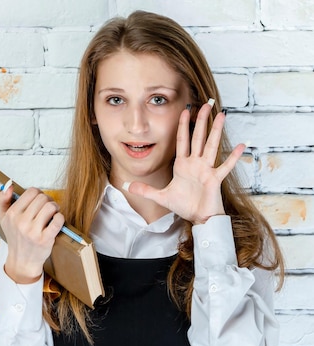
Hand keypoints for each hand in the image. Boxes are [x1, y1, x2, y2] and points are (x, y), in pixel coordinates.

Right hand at [0, 185, 64, 283]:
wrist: (22, 260)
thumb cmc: (15, 237)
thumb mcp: (3, 218)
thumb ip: (2, 199)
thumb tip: (9, 185)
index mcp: (12, 214)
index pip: (31, 191)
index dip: (38, 193)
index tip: (39, 201)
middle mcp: (21, 222)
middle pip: (42, 198)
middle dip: (48, 200)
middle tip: (47, 208)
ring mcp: (33, 231)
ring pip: (51, 206)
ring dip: (55, 208)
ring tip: (52, 213)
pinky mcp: (45, 239)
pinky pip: (58, 220)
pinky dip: (60, 217)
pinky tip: (57, 220)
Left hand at [127, 102, 245, 224]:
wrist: (198, 217)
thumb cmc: (184, 205)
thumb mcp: (161, 196)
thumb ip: (146, 190)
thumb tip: (127, 186)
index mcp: (183, 165)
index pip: (182, 140)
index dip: (183, 125)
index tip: (185, 110)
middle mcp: (196, 163)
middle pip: (198, 138)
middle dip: (201, 121)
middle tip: (206, 104)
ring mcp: (206, 170)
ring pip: (211, 146)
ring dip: (216, 131)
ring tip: (221, 115)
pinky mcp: (215, 179)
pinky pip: (225, 166)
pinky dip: (233, 157)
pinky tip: (241, 145)